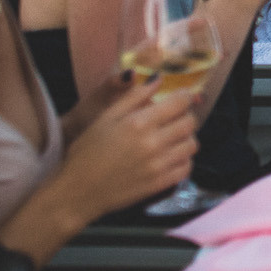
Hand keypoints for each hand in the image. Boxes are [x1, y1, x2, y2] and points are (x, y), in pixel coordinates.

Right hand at [49, 81, 198, 220]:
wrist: (78, 190)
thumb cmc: (87, 151)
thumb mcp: (106, 117)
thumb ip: (134, 96)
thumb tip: (158, 79)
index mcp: (139, 123)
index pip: (180, 103)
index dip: (184, 97)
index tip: (181, 98)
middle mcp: (153, 143)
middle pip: (189, 123)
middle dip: (185, 116)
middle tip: (175, 118)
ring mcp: (158, 165)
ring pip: (191, 145)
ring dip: (186, 137)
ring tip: (173, 137)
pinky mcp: (159, 184)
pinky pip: (186, 167)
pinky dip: (184, 159)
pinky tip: (171, 156)